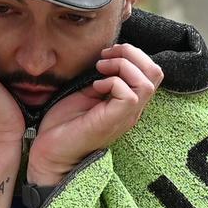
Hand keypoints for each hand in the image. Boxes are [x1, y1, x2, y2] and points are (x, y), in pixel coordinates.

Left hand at [27, 44, 162, 183]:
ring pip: (147, 82)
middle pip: (156, 73)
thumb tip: (107, 58)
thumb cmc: (65, 125)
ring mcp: (125, 117)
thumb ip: (102, 79)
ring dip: (122, 66)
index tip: (106, 54)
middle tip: (106, 56)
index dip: (132, 54)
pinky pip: (130, 96)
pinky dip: (113, 82)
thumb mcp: (86, 93)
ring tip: (100, 69)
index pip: (151, 71)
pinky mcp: (114, 121)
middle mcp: (132, 110)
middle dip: (131, 54)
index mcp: (128, 102)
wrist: (52, 154)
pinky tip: (95, 86)